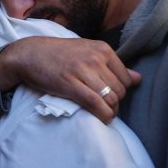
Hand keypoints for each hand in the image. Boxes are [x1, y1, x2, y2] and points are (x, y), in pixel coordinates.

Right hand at [0, 37, 140, 122]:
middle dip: (116, 103)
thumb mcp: (88, 52)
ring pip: (111, 98)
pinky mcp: (71, 84)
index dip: (122, 92)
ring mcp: (83, 71)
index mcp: (103, 49)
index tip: (112, 97)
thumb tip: (138, 78)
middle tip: (106, 107)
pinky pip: (96, 104)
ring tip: (105, 114)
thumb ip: (112, 65)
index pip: (126, 78)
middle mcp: (96, 58)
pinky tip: (103, 118)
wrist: (30, 54)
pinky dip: (103, 115)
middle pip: (120, 90)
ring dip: (111, 111)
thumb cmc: (58, 54)